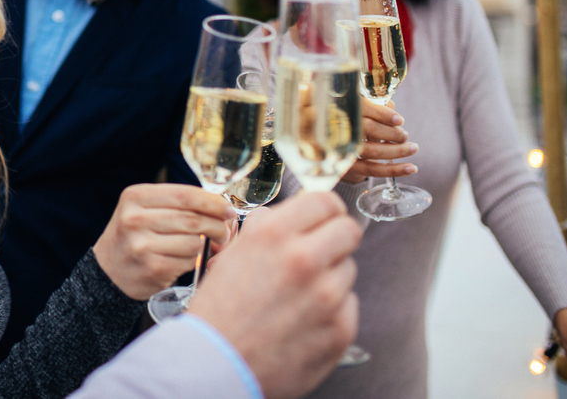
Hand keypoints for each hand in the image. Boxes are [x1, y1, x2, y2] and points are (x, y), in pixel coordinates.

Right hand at [92, 183, 235, 299]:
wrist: (108, 272)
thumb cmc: (135, 235)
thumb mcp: (144, 209)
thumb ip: (176, 202)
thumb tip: (220, 205)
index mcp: (136, 196)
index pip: (185, 195)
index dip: (212, 202)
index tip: (227, 209)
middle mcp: (135, 218)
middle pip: (193, 219)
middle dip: (217, 225)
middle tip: (224, 231)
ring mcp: (142, 245)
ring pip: (193, 242)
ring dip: (204, 246)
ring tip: (199, 247)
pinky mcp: (152, 268)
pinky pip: (188, 261)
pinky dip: (193, 261)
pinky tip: (183, 259)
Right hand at [190, 192, 361, 398]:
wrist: (217, 365)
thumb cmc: (220, 310)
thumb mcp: (232, 254)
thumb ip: (265, 229)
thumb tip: (288, 215)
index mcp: (273, 235)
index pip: (325, 201)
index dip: (325, 208)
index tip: (324, 216)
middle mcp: (304, 260)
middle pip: (349, 230)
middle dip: (336, 237)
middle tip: (321, 250)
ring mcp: (327, 296)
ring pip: (348, 269)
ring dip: (330, 276)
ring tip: (300, 295)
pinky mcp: (341, 329)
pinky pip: (348, 304)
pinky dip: (332, 309)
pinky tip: (304, 319)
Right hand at [340, 100, 418, 183]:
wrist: (318, 146)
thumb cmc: (341, 122)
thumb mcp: (351, 109)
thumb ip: (370, 106)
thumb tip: (391, 106)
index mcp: (335, 107)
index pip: (361, 108)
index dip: (382, 114)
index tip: (399, 120)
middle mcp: (334, 127)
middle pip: (367, 128)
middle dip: (391, 132)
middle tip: (404, 135)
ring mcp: (339, 149)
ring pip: (372, 150)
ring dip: (397, 150)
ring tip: (413, 148)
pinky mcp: (345, 166)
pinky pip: (371, 170)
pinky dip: (393, 170)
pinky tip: (410, 168)